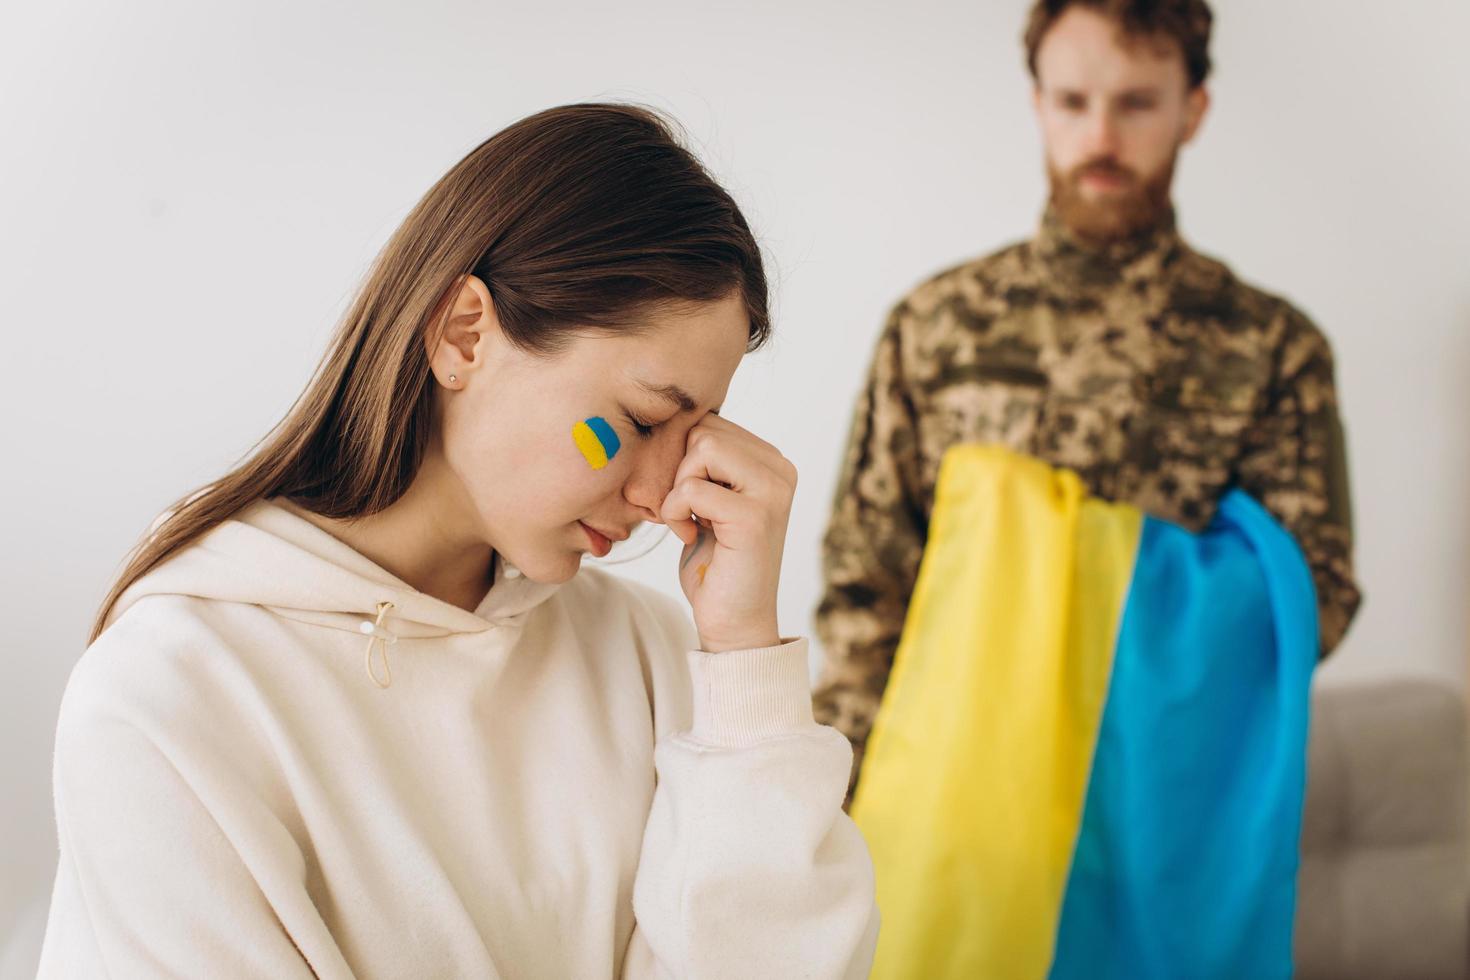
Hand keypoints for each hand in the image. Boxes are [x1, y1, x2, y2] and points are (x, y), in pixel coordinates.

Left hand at [659, 414, 795, 652]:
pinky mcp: (754, 516)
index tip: (687, 497)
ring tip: (689, 519)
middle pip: (705, 430)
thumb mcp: (710, 500)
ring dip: (677, 487)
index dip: (681, 456)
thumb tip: (672, 421)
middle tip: (684, 509)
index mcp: (773, 462)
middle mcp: (781, 471)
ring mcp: (772, 491)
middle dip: (678, 469)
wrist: (734, 620)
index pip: (711, 422)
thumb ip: (704, 462)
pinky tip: (689, 534)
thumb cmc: (715, 562)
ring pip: (701, 449)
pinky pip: (691, 488)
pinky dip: (675, 512)